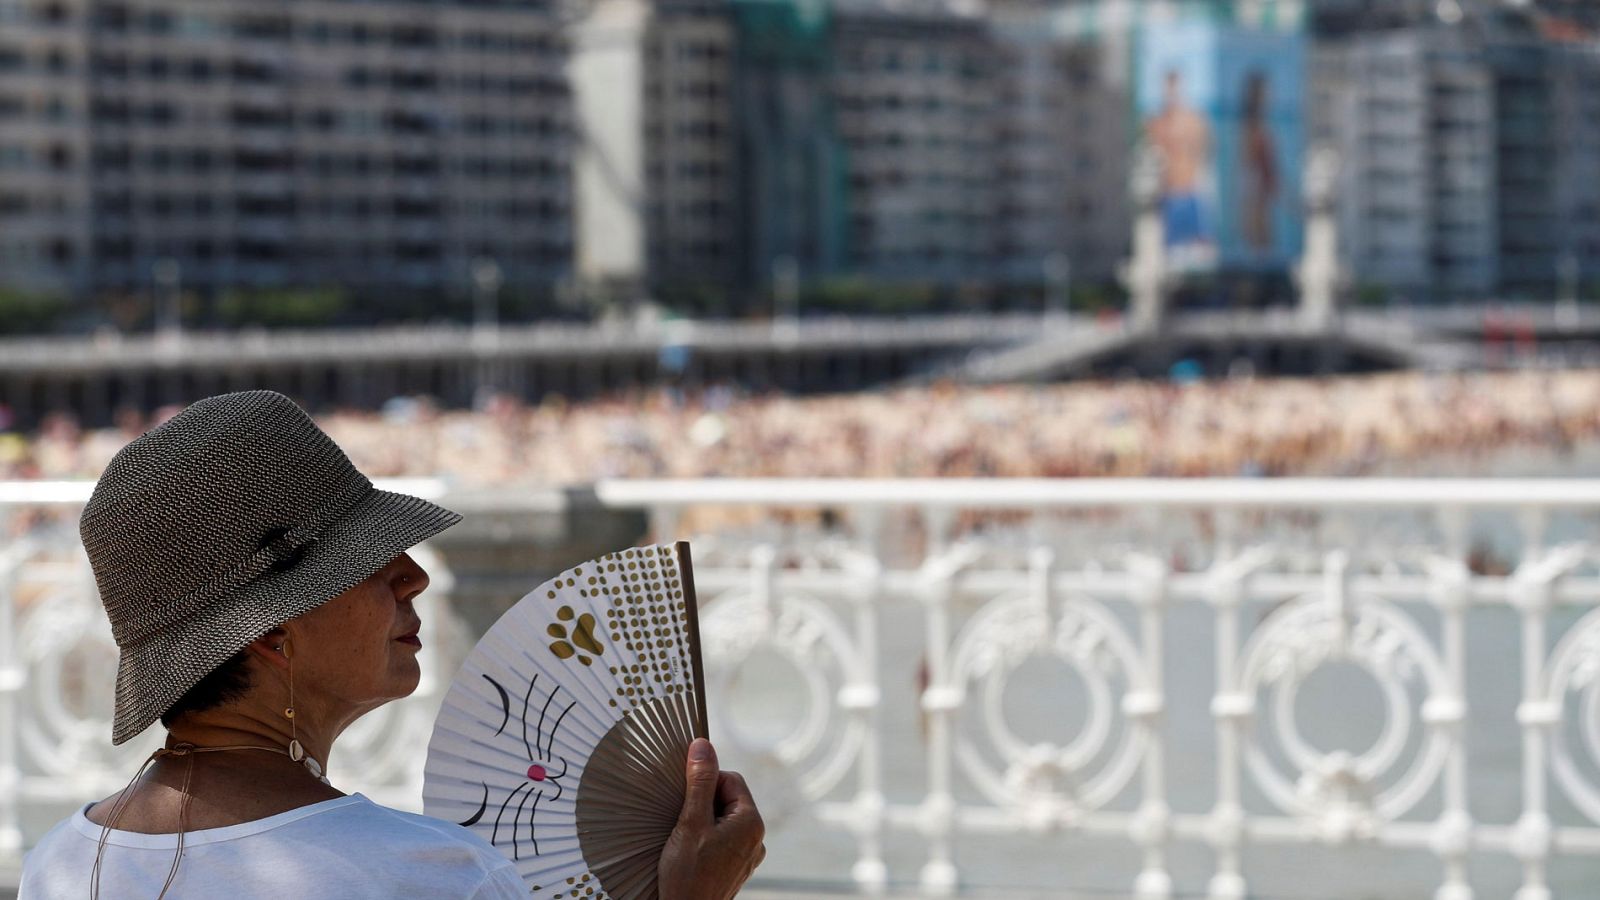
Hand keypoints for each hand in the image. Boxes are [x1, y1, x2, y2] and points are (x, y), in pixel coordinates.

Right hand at [659, 738, 765, 899]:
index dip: (706, 781)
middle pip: (728, 799)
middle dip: (703, 802)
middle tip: (684, 820)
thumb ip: (699, 783)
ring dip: (703, 821)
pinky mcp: (736, 867)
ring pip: (724, 820)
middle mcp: (756, 838)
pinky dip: (706, 839)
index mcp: (751, 822)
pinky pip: (723, 840)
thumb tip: (703, 746)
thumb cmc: (688, 876)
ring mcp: (747, 855)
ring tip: (685, 839)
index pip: (731, 780)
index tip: (686, 794)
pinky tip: (690, 852)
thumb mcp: (691, 822)